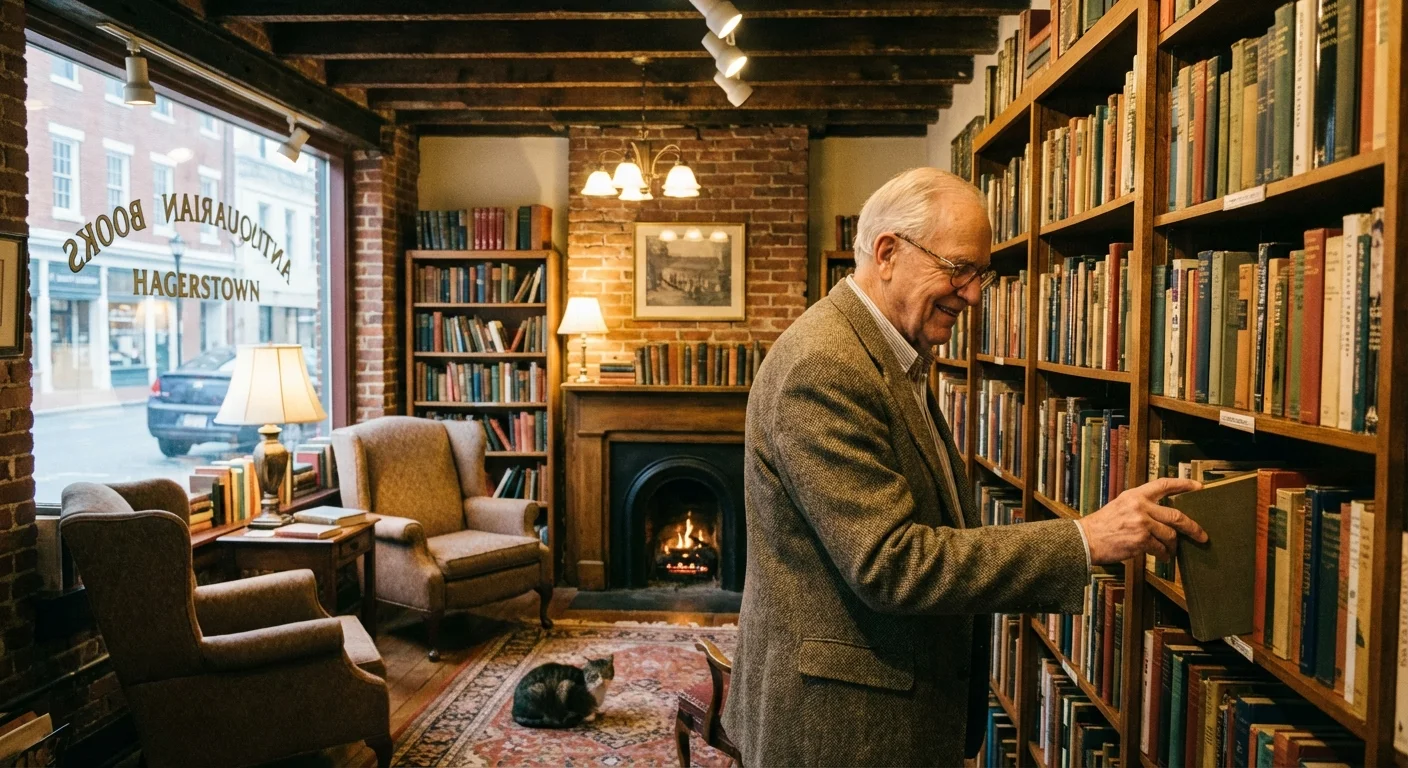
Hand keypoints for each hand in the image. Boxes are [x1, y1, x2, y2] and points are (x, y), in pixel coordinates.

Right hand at [1077, 478, 1208, 564]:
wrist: (1086, 540)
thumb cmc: (1102, 526)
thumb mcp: (1120, 507)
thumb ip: (1140, 507)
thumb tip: (1164, 518)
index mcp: (1135, 495)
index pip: (1164, 485)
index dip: (1183, 484)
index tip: (1198, 486)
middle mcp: (1140, 506)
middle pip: (1176, 515)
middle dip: (1192, 527)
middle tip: (1201, 535)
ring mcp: (1141, 522)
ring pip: (1170, 535)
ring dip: (1173, 546)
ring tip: (1170, 551)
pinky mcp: (1141, 539)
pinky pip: (1160, 548)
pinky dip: (1163, 555)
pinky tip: (1162, 557)